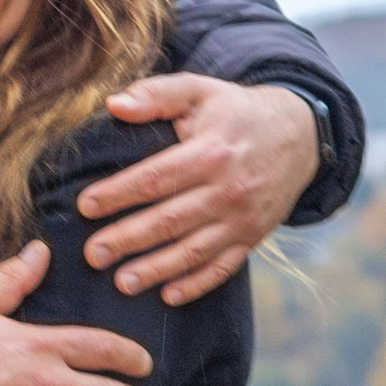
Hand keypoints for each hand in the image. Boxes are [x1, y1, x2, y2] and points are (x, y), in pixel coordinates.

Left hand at [78, 76, 320, 302]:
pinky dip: (197, 284)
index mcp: (211, 152)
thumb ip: (157, 94)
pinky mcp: (253, 237)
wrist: (299, 134)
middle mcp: (228, 189)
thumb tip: (114, 105)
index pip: (156, 177)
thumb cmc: (236, 111)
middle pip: (170, 219)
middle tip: (93, 255)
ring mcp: (243, 218)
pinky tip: (168, 296)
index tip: (86, 206)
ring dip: (157, 269)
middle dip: (128, 239)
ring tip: (122, 283)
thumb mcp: (200, 90)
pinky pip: (224, 267)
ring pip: (194, 250)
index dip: (119, 193)